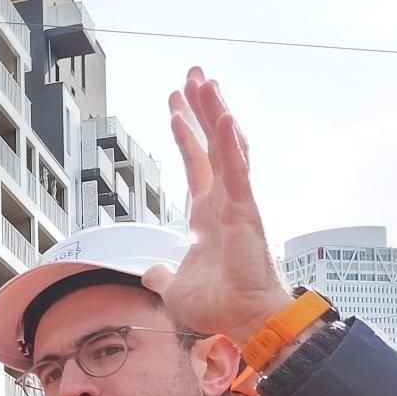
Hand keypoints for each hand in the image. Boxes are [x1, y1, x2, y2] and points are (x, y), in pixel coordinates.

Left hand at [151, 69, 292, 345]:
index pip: (194, 164)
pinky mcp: (244, 209)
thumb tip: (151, 271)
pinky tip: (222, 116)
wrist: (244, 319)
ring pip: (225, 147)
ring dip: (213, 113)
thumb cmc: (218, 305)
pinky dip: (228, 142)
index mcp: (207, 215)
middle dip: (199, 109)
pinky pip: (236, 169)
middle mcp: (223, 201)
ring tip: (205, 80)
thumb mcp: (174, 287)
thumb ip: (162, 274)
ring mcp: (236, 202)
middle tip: (193, 76)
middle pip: (210, 144)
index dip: (184, 135)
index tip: (175, 107)